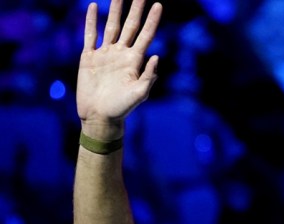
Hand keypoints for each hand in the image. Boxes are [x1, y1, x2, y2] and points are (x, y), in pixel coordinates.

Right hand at [76, 0, 161, 138]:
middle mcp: (121, 54)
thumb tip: (156, 57)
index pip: (145, 35)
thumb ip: (148, 76)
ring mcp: (105, 54)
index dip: (152, 20)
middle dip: (135, 10)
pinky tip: (94, 7)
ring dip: (115, 10)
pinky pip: (90, 36)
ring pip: (111, 26)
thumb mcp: (139, 94)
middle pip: (130, 26)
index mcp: (135, 61)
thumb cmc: (122, 108)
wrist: (100, 116)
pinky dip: (91, 21)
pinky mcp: (89, 58)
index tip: (158, 4)